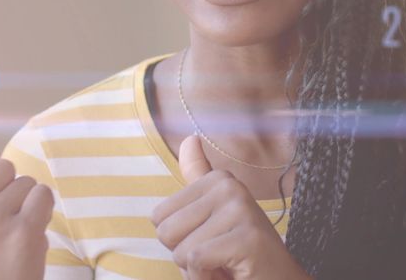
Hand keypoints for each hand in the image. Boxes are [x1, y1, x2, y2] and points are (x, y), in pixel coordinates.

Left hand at [151, 135, 311, 279]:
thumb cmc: (240, 257)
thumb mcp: (213, 215)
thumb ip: (198, 178)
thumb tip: (190, 139)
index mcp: (218, 180)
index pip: (158, 216)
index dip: (179, 240)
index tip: (210, 242)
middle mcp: (230, 187)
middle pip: (165, 231)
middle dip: (185, 256)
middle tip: (219, 257)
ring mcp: (240, 209)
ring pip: (180, 250)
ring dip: (198, 271)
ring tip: (227, 265)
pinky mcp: (247, 238)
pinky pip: (196, 261)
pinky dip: (206, 278)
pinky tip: (231, 274)